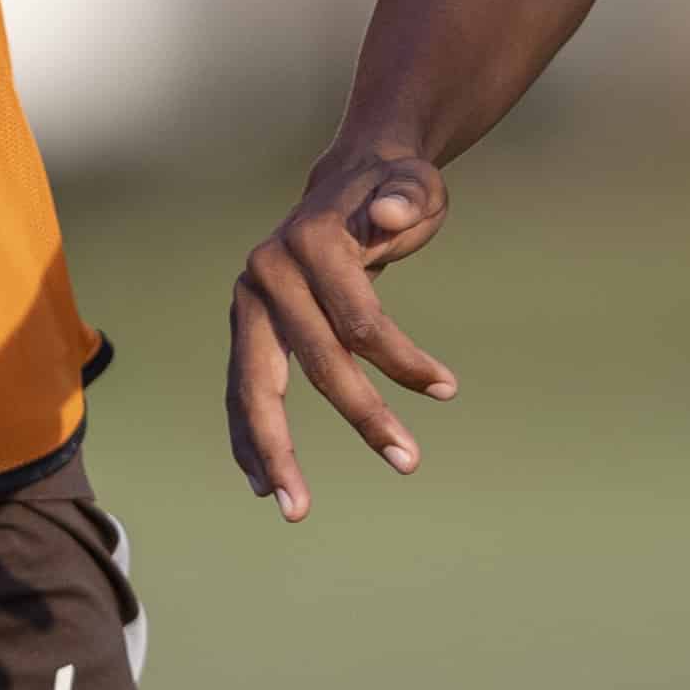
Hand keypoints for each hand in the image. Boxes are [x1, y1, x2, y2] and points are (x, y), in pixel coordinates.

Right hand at [225, 142, 460, 521]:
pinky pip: (242, 390)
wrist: (347, 181)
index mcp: (310, 242)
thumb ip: (404, 195)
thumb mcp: (412, 184)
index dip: (404, 358)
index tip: (447, 388)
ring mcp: (249, 303)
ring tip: (295, 508)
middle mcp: (267, 273)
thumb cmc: (390, 191)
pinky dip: (248, 436)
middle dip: (360, 415)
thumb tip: (388, 212)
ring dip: (275, 450)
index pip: (359, 317)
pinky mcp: (246, 327)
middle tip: (408, 463)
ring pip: (254, 386)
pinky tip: (261, 483)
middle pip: (309, 359)